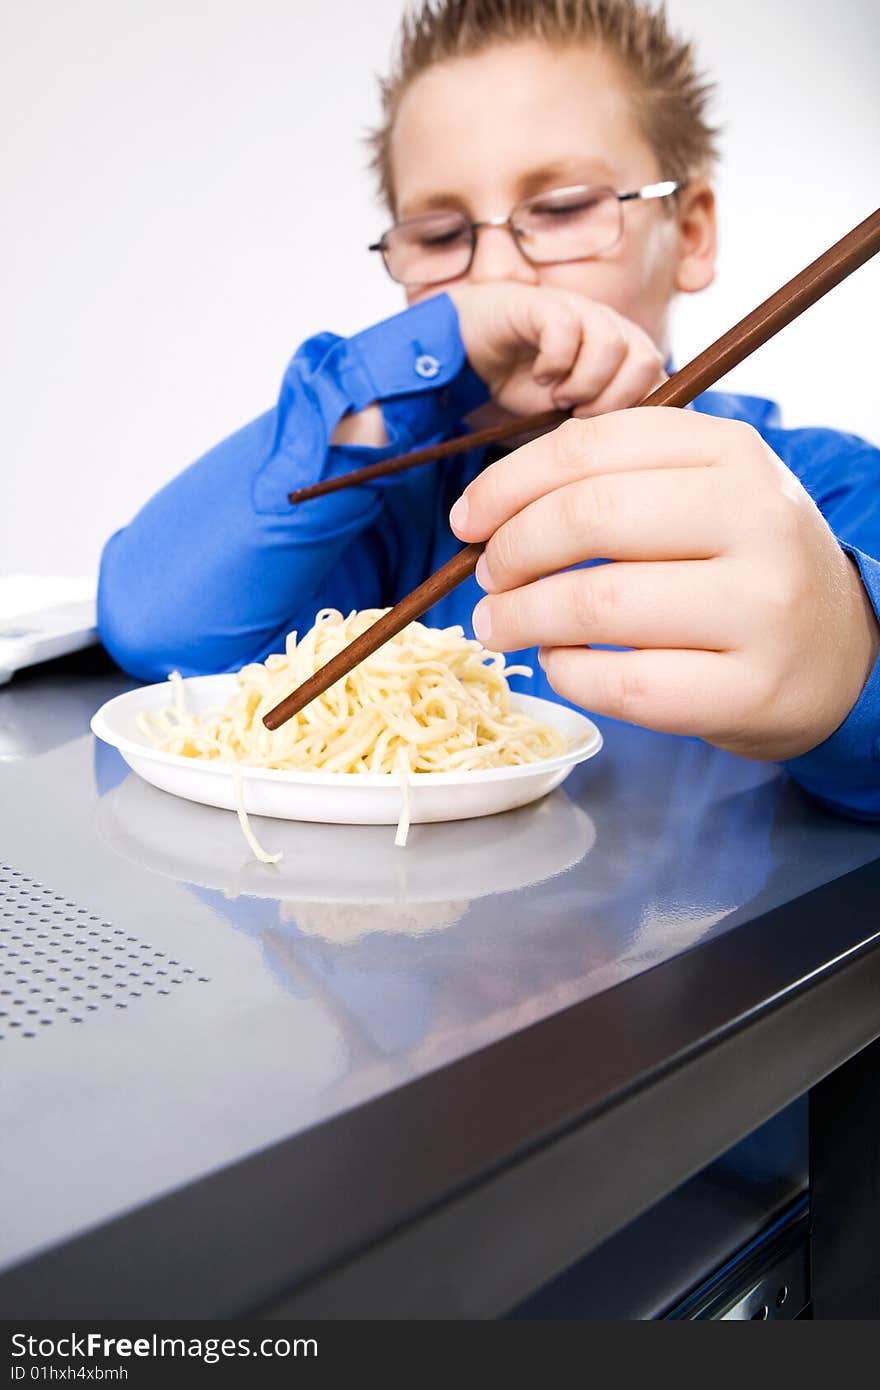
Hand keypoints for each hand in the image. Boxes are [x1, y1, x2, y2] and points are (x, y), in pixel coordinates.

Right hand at [446, 283, 666, 417]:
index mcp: (627, 361)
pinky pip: (568, 328)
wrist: (475, 354)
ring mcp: (583, 313)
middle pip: (647, 361)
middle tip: (581, 415)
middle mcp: (614, 331)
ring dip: (584, 383)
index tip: (612, 439)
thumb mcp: (568, 422)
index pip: (665, 383)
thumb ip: (602, 431)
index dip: (644, 416)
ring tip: (558, 397)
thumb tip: (632, 457)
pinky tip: (541, 375)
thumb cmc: (526, 390)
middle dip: (615, 400)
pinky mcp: (548, 304)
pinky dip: (555, 361)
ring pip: (612, 345)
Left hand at [449, 409, 879, 760]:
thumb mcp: (703, 494)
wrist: (840, 651)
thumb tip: (488, 512)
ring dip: (523, 619)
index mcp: (734, 453)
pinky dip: (568, 674)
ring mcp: (761, 608)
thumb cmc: (742, 566)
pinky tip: (561, 663)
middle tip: (488, 579)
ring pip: (599, 605)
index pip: (592, 448)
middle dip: (511, 552)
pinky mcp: (750, 689)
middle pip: (590, 519)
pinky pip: (623, 683)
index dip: (508, 485)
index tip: (468, 521)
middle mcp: (756, 519)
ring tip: (502, 625)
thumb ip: (614, 482)